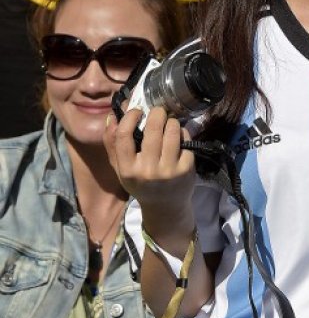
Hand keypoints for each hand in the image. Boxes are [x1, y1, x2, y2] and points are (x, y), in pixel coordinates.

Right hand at [105, 107, 196, 237]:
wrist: (164, 207)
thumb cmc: (140, 183)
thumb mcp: (120, 169)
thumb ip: (112, 144)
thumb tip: (114, 116)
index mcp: (127, 170)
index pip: (124, 135)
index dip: (130, 117)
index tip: (137, 111)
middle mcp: (148, 171)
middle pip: (153, 129)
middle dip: (156, 113)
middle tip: (158, 111)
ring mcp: (169, 170)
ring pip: (172, 131)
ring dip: (171, 121)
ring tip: (169, 122)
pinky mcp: (186, 169)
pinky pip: (185, 140)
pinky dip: (182, 133)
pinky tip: (178, 135)